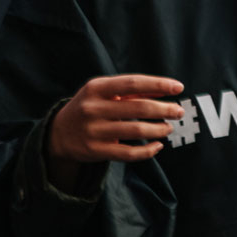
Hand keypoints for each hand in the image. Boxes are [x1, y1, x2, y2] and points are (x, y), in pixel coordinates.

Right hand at [47, 75, 182, 185]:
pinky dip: (147, 151)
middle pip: (138, 108)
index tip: (178, 87)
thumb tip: (168, 88)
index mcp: (96, 88)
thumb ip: (132, 90)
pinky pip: (128, 153)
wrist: (58, 134)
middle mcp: (93, 108)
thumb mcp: (104, 92)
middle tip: (178, 111)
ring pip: (136, 131)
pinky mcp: (95, 151)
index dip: (158, 84)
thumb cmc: (90, 107)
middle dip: (164, 109)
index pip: (133, 83)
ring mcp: (93, 131)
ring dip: (158, 129)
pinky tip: (158, 146)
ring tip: (168, 127)